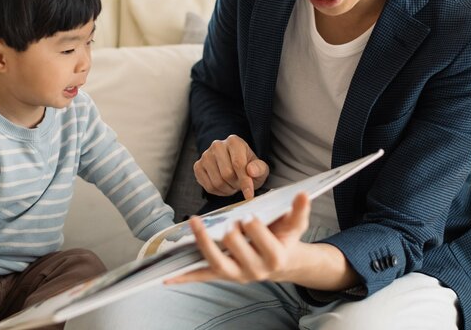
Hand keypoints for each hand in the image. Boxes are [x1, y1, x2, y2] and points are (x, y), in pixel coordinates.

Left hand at [167, 193, 311, 284]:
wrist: (282, 263)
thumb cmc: (285, 238)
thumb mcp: (295, 224)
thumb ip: (299, 210)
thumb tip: (303, 193)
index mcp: (274, 257)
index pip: (262, 241)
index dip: (254, 228)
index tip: (248, 216)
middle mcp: (255, 270)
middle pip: (238, 251)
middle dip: (232, 235)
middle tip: (228, 222)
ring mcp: (237, 274)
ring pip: (217, 263)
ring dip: (203, 244)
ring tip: (194, 223)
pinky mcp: (222, 276)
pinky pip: (202, 276)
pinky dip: (184, 277)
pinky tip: (166, 277)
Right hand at [193, 135, 268, 198]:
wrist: (234, 166)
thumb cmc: (249, 167)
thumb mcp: (260, 168)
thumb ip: (259, 169)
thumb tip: (251, 171)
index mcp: (234, 141)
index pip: (238, 164)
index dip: (245, 181)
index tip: (249, 194)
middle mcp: (217, 145)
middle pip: (227, 174)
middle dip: (236, 185)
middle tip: (240, 184)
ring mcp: (205, 155)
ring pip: (217, 182)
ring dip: (228, 189)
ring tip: (233, 185)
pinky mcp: (198, 166)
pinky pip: (208, 187)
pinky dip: (218, 192)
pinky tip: (224, 187)